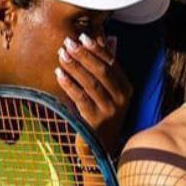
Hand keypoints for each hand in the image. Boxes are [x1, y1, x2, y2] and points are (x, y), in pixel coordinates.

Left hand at [56, 34, 130, 153]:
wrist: (99, 148)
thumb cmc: (101, 115)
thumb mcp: (107, 93)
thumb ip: (104, 70)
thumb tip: (98, 41)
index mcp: (126, 88)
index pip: (112, 63)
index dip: (97, 49)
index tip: (83, 37)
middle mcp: (121, 99)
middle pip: (101, 71)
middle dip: (84, 55)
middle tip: (68, 42)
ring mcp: (110, 111)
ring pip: (91, 84)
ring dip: (75, 67)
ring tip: (62, 55)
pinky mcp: (96, 122)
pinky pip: (81, 99)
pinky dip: (69, 85)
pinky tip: (59, 74)